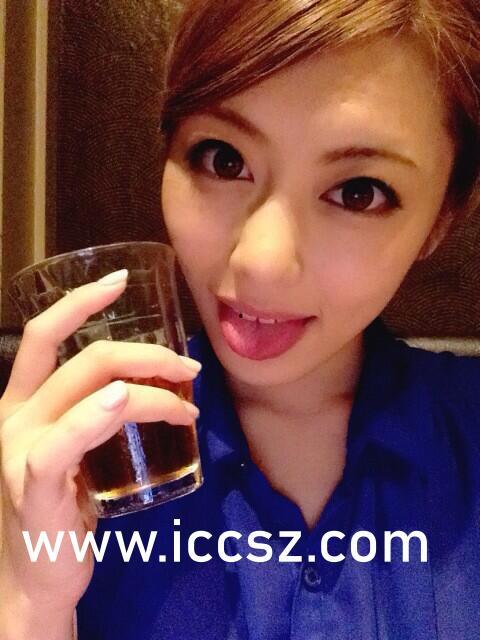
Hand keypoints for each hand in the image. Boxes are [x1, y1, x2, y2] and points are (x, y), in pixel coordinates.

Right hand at [0, 271, 200, 615]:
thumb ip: (100, 414)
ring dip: (150, 390)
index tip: (120, 282)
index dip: (80, 302)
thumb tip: (152, 382)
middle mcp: (14, 416)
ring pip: (89, 390)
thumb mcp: (78, 449)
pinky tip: (126, 402)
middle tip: (189, 371)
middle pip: (86, 360)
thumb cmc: (65, 505)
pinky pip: (62, 442)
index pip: (44, 335)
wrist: (39, 575)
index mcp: (24, 401)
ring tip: (188, 405)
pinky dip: (96, 416)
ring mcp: (19, 449)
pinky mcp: (32, 486)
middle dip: (148, 355)